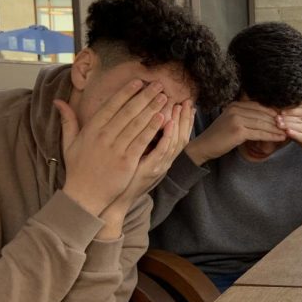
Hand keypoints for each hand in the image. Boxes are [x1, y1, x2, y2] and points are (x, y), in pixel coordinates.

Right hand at [55, 80, 167, 215]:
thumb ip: (67, 120)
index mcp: (91, 129)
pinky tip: (163, 118)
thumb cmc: (78, 169)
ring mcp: (116, 148)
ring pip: (137, 123)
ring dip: (152, 108)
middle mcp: (104, 136)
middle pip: (128, 111)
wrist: (84, 195)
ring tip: (164, 97)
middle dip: (144, 96)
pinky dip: (153, 128)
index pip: (111, 105)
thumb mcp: (69, 143)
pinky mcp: (127, 161)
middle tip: (158, 85)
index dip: (126, 92)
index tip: (138, 82)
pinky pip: (142, 140)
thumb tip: (58, 101)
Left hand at [97, 99, 195, 237]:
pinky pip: (162, 151)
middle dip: (184, 118)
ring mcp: (158, 166)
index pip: (177, 135)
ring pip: (174, 142)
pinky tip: (167, 122)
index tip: (185, 103)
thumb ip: (140, 140)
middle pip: (180, 137)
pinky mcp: (149, 170)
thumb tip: (141, 120)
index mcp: (161, 158)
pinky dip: (166, 137)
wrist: (114, 200)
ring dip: (178, 123)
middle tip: (186, 101)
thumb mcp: (135, 158)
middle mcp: (163, 162)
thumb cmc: (122, 177)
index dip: (183, 120)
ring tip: (178, 106)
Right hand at [184, 100, 285, 165]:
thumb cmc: (219, 137)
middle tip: (289, 126)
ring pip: (262, 124)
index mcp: (235, 105)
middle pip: (262, 114)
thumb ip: (246, 117)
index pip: (259, 107)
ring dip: (276, 129)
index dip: (272, 113)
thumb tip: (266, 118)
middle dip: (277, 121)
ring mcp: (236, 119)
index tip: (284, 118)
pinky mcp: (238, 131)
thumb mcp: (232, 121)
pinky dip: (271, 136)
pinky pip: (259, 133)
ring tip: (287, 133)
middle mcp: (236, 109)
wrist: (204, 146)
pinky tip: (279, 138)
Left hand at [277, 108, 301, 181]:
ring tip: (278, 124)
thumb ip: (296, 130)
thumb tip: (281, 124)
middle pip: (300, 119)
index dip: (289, 112)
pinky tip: (288, 133)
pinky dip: (296, 134)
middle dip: (287, 119)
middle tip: (275, 119)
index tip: (278, 112)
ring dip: (289, 125)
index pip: (301, 112)